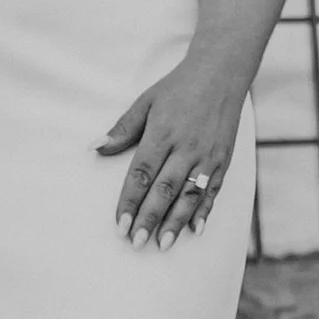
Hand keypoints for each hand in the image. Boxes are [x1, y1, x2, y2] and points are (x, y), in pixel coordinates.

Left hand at [98, 61, 243, 247]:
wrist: (221, 74)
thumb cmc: (178, 88)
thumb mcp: (146, 102)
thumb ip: (122, 129)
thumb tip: (94, 148)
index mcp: (163, 133)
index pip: (142, 174)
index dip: (130, 201)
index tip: (120, 224)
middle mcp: (186, 148)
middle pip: (165, 189)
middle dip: (150, 218)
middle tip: (136, 242)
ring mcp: (207, 156)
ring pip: (190, 195)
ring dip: (175, 222)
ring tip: (162, 245)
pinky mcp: (223, 160)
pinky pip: (213, 191)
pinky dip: (204, 212)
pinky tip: (194, 231)